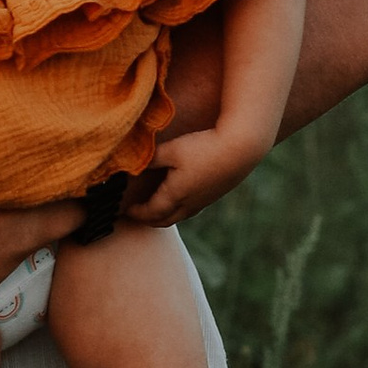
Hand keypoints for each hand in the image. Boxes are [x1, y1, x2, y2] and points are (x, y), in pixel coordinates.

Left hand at [122, 130, 261, 229]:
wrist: (241, 149)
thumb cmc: (203, 147)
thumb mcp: (172, 150)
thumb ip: (151, 159)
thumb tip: (134, 166)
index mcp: (175, 195)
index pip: (150, 212)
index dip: (137, 213)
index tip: (126, 210)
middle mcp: (189, 203)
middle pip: (164, 220)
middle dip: (149, 220)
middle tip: (138, 215)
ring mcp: (204, 201)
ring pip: (180, 216)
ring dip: (165, 216)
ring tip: (156, 209)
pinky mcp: (215, 194)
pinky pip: (192, 209)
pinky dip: (180, 210)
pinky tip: (180, 199)